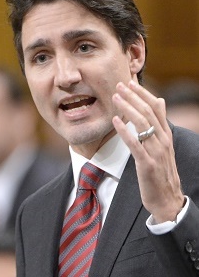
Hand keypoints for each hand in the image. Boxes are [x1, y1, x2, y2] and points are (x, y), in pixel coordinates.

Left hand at [112, 81, 184, 222]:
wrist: (167, 199)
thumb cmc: (161, 172)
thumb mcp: (162, 145)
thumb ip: (159, 124)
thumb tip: (160, 101)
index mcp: (166, 135)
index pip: (156, 108)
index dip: (143, 93)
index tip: (129, 82)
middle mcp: (163, 140)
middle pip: (148, 112)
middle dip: (133, 96)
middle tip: (118, 84)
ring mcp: (156, 152)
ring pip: (143, 124)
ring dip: (128, 108)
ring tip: (115, 97)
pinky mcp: (147, 163)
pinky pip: (135, 143)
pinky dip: (125, 130)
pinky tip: (115, 121)